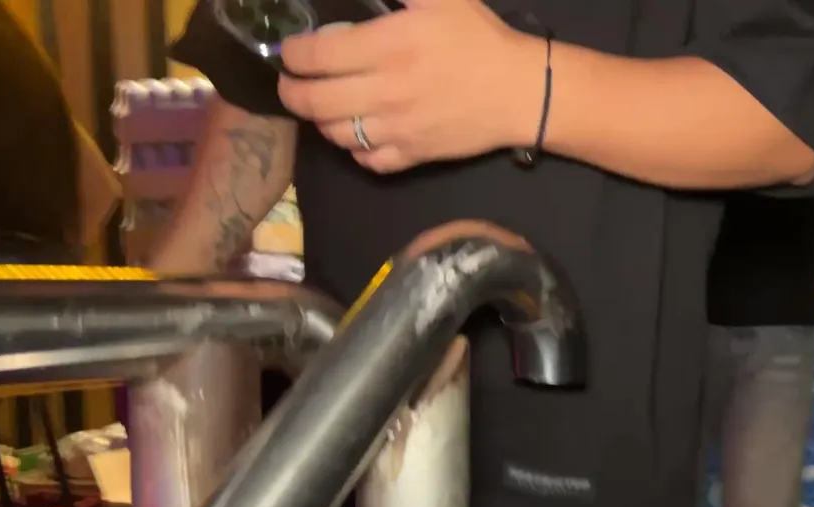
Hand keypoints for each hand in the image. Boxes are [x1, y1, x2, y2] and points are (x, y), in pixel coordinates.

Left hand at [277, 0, 541, 172]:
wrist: (522, 90)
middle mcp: (383, 91)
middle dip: (291, 91)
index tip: (292, 51)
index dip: (292, 54)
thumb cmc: (480, 38)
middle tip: (292, 82)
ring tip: (324, 106)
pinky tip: (358, 133)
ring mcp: (396, 128)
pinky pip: (367, 160)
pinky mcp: (413, 154)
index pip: (314, 56)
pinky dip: (354, 149)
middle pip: (313, 101)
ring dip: (321, 120)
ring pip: (334, 134)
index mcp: (386, 47)